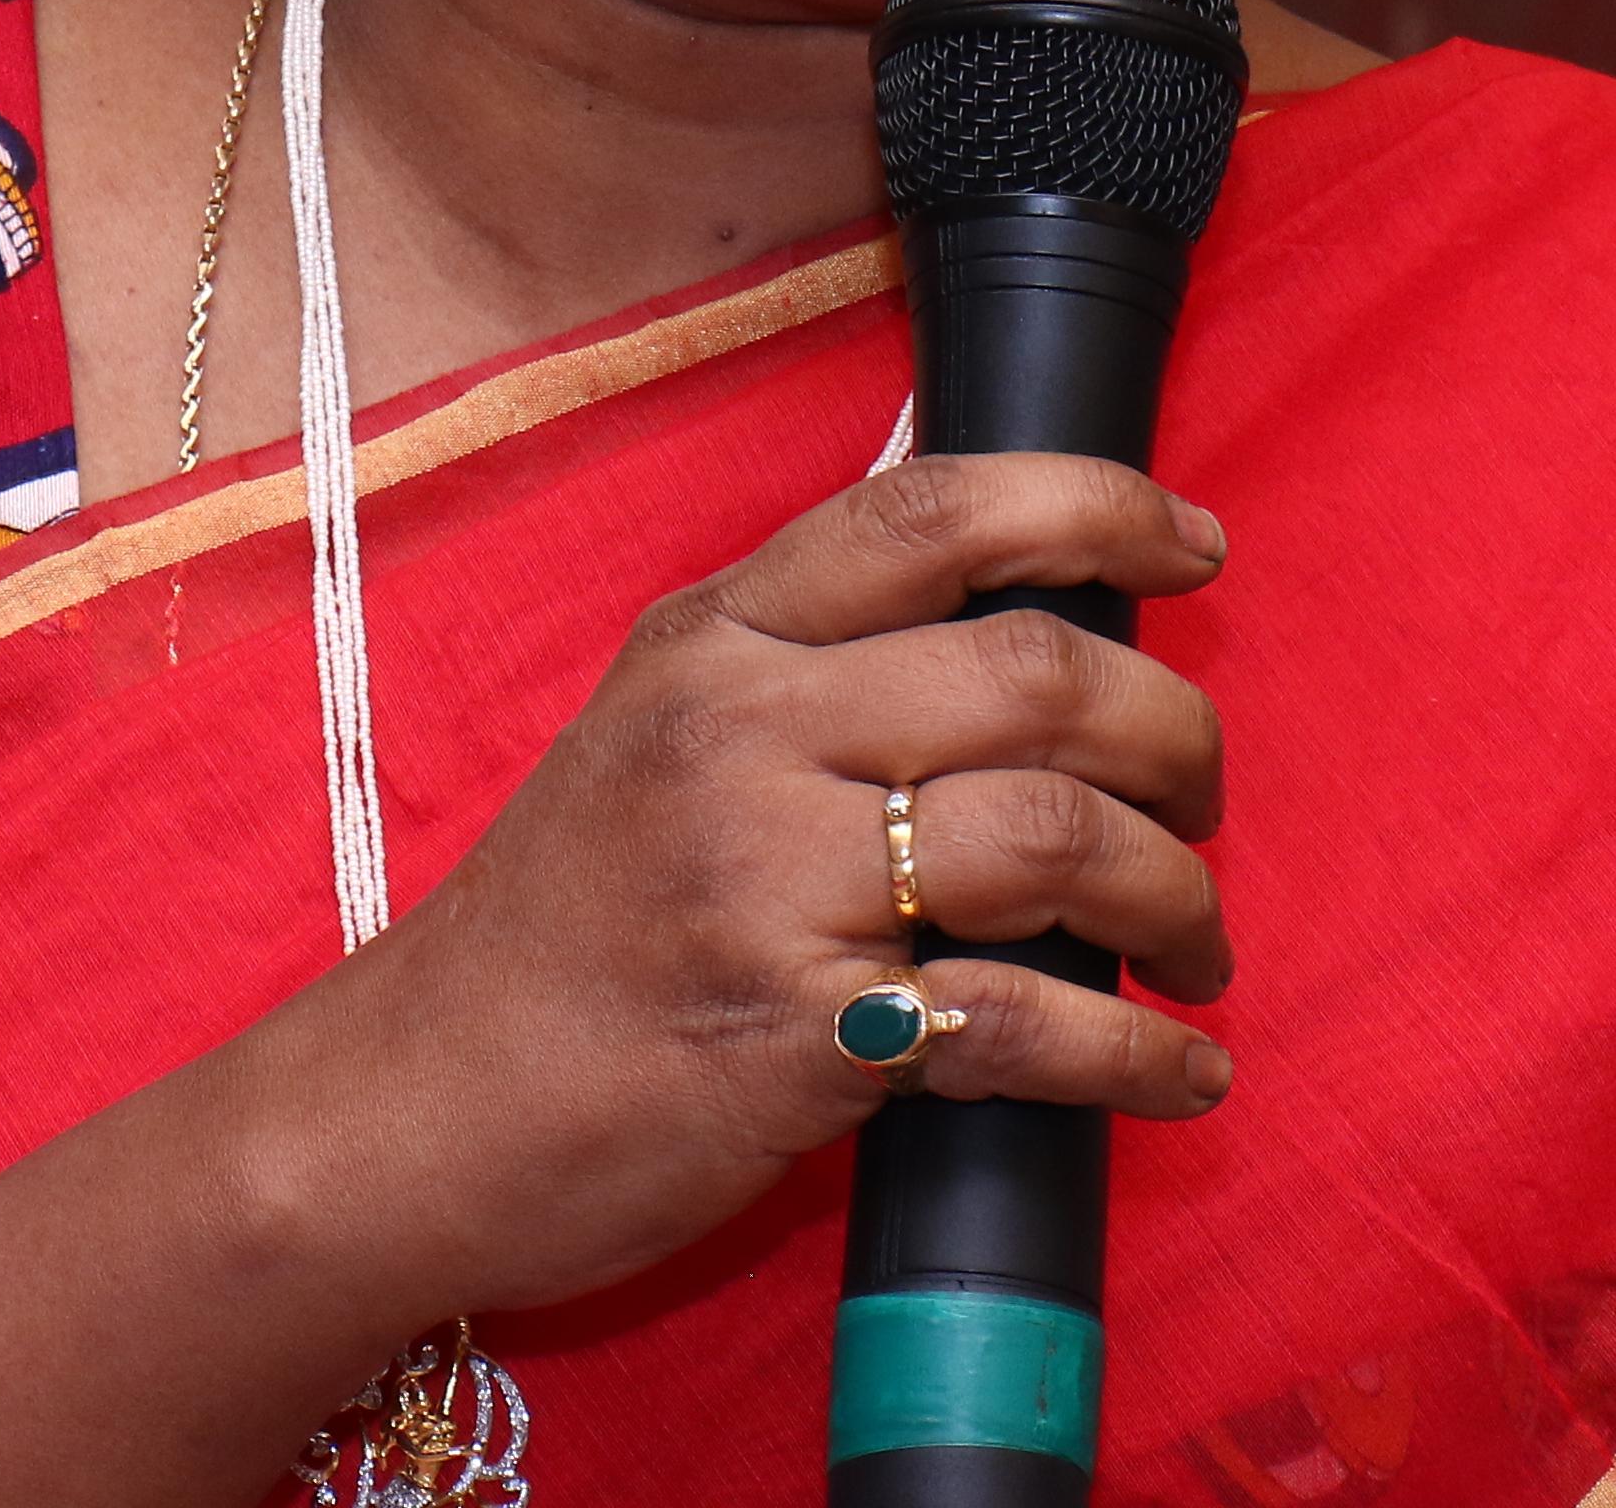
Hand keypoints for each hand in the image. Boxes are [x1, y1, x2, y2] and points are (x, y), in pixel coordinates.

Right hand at [259, 451, 1235, 1321]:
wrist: (413, 1109)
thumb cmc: (563, 928)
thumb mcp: (654, 725)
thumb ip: (805, 650)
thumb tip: (997, 577)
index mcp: (717, 637)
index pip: (936, 512)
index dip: (1096, 507)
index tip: (1194, 547)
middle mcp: (741, 731)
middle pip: (1037, 676)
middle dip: (1174, 737)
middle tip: (1202, 802)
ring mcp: (763, 880)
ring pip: (1053, 838)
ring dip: (1175, 895)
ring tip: (1197, 943)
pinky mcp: (791, 1033)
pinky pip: (1020, 1021)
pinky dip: (1134, 1054)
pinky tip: (1179, 1072)